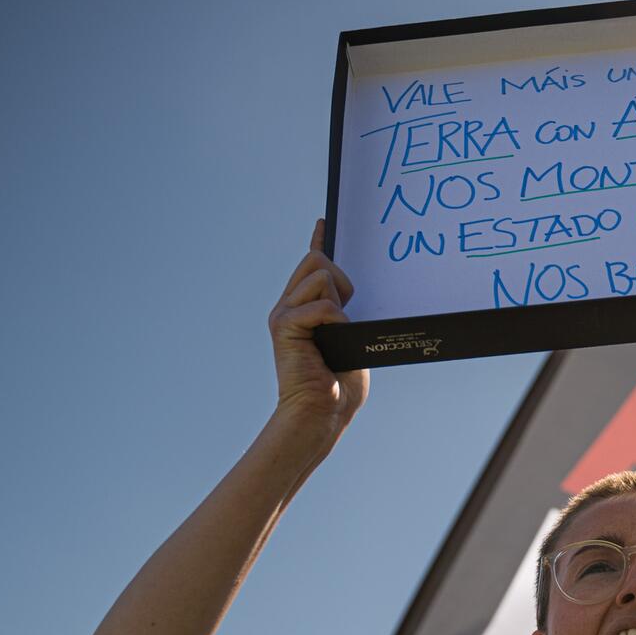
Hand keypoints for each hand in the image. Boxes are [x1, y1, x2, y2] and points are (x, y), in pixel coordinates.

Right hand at [269, 219, 367, 440]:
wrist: (323, 412)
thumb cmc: (341, 383)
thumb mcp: (351, 338)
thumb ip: (346, 313)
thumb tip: (351, 294)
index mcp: (305, 307)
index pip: (310, 263)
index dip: (319, 241)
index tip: (326, 222)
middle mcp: (289, 305)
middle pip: (317, 259)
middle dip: (342, 280)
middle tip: (347, 316)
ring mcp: (284, 313)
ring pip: (321, 275)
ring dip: (339, 302)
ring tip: (337, 334)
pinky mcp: (285, 325)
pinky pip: (323, 304)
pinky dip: (337, 321)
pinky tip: (333, 341)